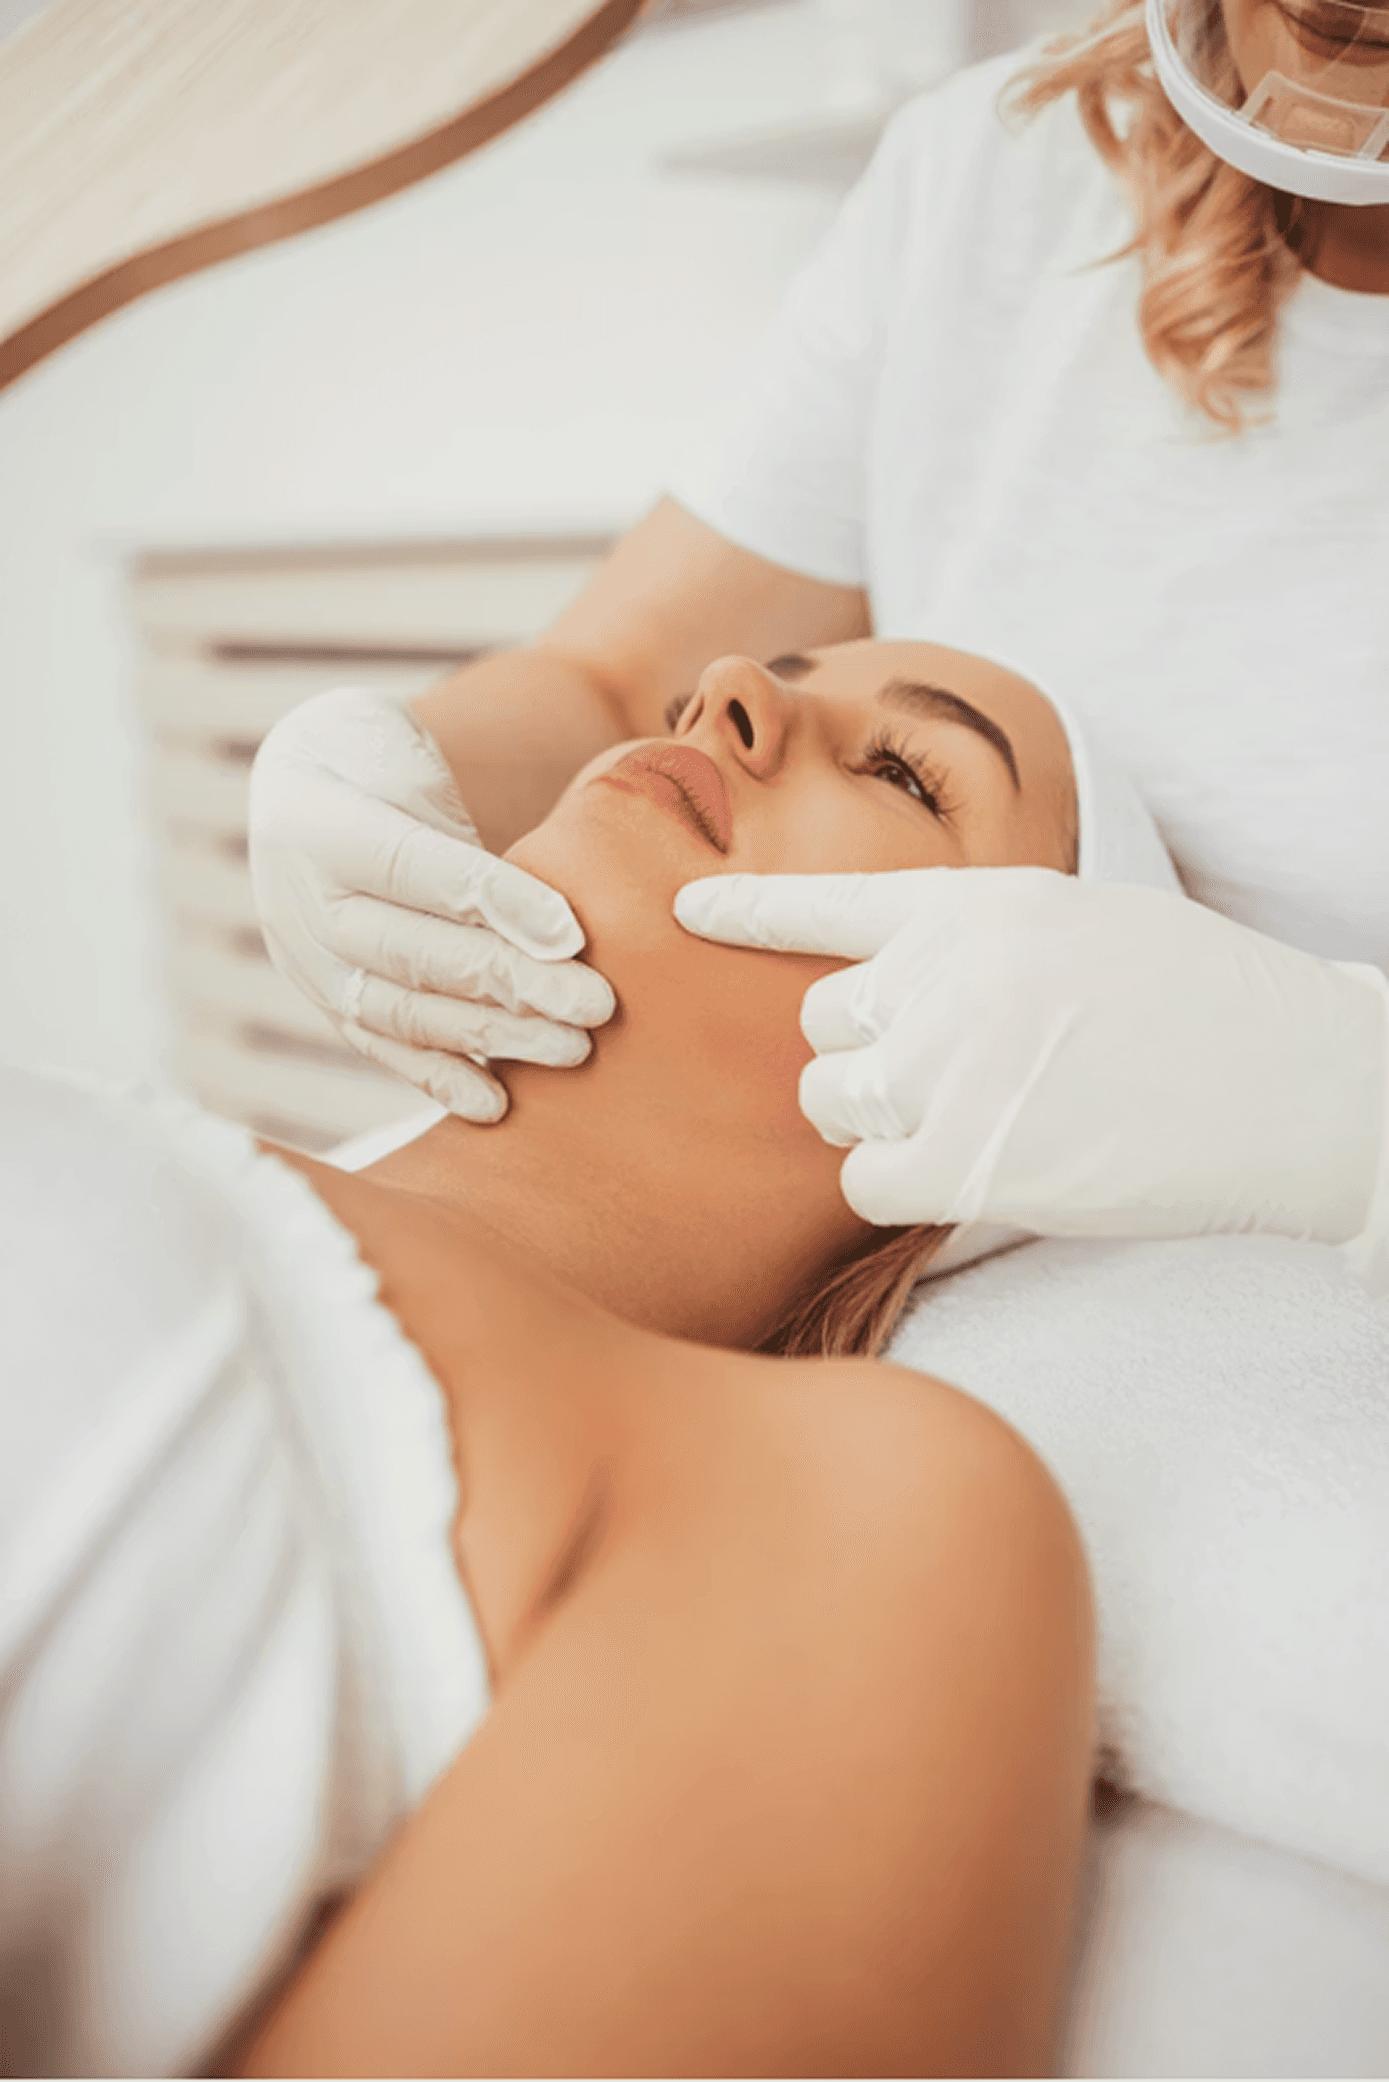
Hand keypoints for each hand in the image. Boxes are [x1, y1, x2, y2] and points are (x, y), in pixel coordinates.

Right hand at [248, 687, 614, 1120]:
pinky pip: (379, 1046)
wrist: (300, 787)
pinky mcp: (321, 999)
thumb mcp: (413, 766)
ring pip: (401, 1009)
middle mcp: (303, 898)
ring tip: (569, 1049)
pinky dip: (439, 1076)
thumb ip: (466, 837)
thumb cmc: (378, 766)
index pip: (420, 869)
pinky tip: (494, 1102)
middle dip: (512, 983)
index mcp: (323, 822)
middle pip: (415, 952)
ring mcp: (304, 957)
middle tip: (594, 1006)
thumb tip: (561, 927)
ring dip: (490, 1035)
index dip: (499, 903)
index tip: (572, 935)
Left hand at [675, 868, 1388, 1287]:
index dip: (749, 911)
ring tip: (974, 1125)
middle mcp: (944, 976)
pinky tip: (977, 1176)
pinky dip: (905, 1192)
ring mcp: (950, 1068)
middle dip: (864, 1057)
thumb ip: (988, 947)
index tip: (686, 913)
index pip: (830, 901)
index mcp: (978, 906)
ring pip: (831, 1104)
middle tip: (947, 1081)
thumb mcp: (1089, 927)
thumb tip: (917, 991)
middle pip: (820, 1025)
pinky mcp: (969, 1163)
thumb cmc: (1208, 1007)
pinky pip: (867, 1184)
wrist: (1301, 1081)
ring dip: (880, 1123)